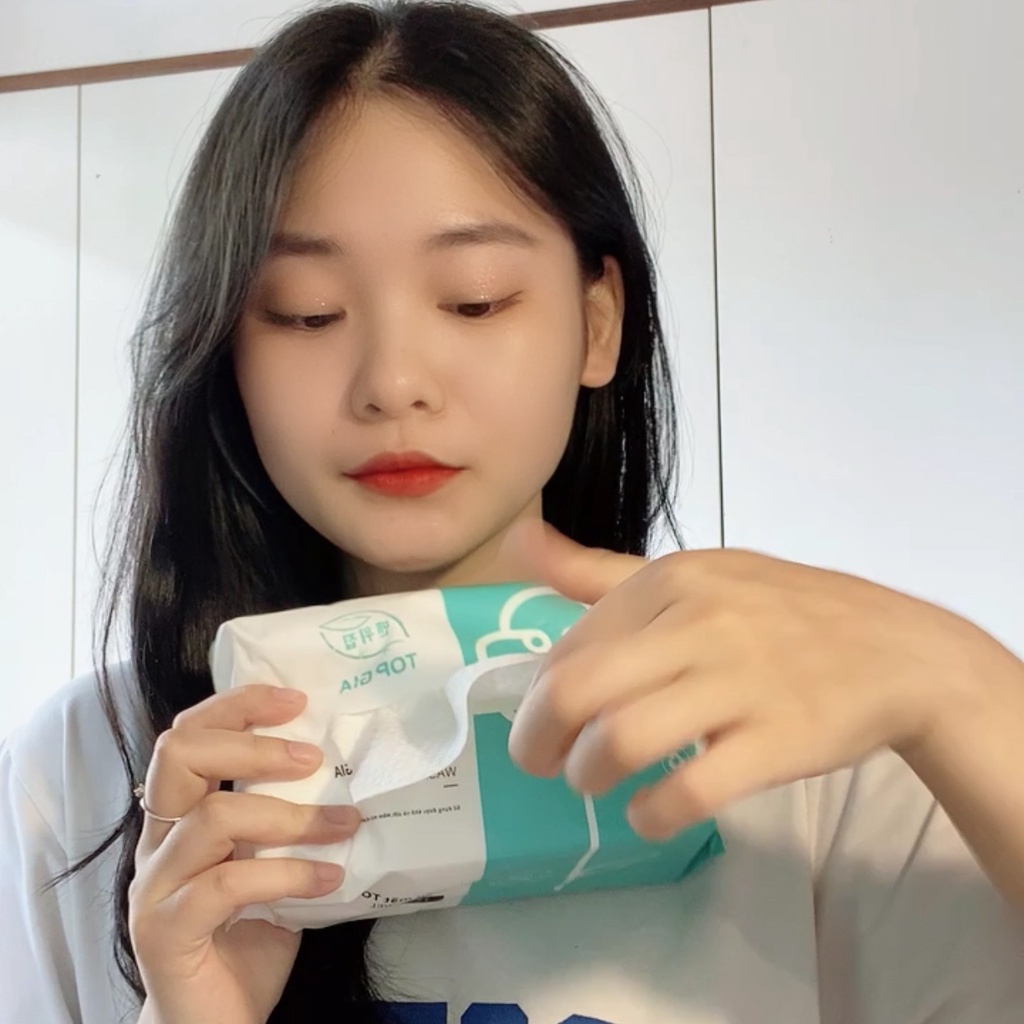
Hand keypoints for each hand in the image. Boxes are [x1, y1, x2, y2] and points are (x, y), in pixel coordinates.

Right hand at [129, 685, 360, 1023]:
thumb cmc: (249, 939)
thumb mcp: (273, 864)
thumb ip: (288, 822)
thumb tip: (353, 772)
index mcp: (180, 818)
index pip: (189, 736)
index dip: (238, 706)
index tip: (297, 700)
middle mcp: (158, 843)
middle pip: (180, 754)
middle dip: (252, 743)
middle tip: (312, 757)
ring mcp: (154, 887)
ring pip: (212, 816)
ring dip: (291, 816)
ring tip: (344, 824)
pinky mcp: (164, 932)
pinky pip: (226, 884)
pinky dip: (287, 874)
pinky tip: (329, 880)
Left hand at [504, 522, 981, 839]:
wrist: (896, 651)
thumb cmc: (781, 613)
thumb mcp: (693, 574)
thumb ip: (601, 571)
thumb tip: (519, 543)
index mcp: (669, 580)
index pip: (567, 647)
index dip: (538, 695)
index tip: (545, 721)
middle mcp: (698, 622)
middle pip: (576, 691)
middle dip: (537, 740)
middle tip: (541, 763)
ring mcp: (740, 682)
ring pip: (622, 741)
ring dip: (589, 776)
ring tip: (595, 783)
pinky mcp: (776, 742)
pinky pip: (689, 791)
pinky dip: (652, 814)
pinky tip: (650, 814)